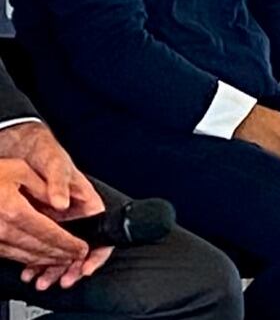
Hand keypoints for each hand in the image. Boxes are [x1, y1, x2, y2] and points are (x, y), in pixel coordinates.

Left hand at [0, 123, 112, 288]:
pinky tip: (31, 269)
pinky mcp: (44, 226)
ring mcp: (61, 223)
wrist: (24, 152)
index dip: (97, 253)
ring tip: (43, 279)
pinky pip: (45, 248)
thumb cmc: (48, 155)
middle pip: (82, 249)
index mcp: (89, 203)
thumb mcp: (55, 165)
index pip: (103, 233)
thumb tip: (62, 202)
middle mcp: (77, 216)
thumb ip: (60, 184)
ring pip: (63, 252)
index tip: (86, 266)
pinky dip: (39, 261)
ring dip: (54, 269)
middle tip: (63, 279)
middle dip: (72, 268)